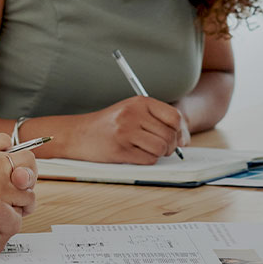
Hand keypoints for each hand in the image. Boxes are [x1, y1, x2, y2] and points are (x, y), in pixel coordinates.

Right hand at [62, 96, 188, 163]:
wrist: (78, 134)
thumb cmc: (108, 124)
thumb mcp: (132, 111)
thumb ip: (157, 120)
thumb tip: (184, 140)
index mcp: (139, 102)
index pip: (174, 117)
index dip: (179, 131)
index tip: (177, 139)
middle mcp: (133, 114)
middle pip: (169, 136)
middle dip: (170, 146)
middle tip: (160, 148)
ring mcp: (126, 132)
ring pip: (161, 149)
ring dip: (158, 154)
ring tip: (146, 150)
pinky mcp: (120, 149)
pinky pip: (148, 160)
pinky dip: (146, 161)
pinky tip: (135, 155)